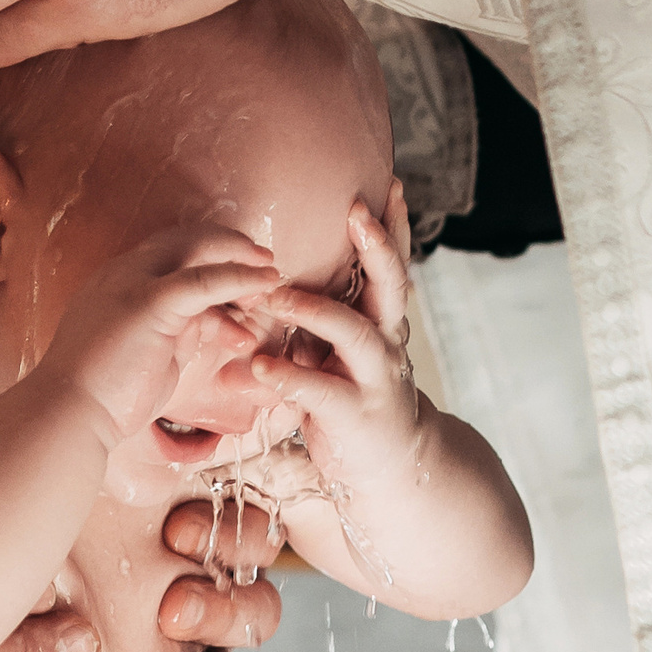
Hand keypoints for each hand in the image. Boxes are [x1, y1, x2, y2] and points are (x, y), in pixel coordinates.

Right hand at [34, 224, 278, 448]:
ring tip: (271, 278)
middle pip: (184, 239)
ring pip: (198, 249)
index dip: (208, 257)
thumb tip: (209, 322)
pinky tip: (268, 281)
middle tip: (263, 261)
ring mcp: (133, 283)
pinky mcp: (150, 302)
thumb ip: (176, 332)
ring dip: (240, 258)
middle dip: (228, 245)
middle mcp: (122, 273)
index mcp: (115, 284)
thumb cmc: (103, 398)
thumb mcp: (147, 355)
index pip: (167, 254)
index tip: (240, 273)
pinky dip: (241, 276)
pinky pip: (206, 280)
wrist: (68, 415)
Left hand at [251, 187, 421, 481]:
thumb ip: (317, 320)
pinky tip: (260, 365)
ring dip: (313, 309)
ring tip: (273, 296)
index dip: (391, 225)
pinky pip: (322, 390)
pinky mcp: (356, 415)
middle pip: (390, 284)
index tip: (386, 183)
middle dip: (375, 246)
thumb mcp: (338, 354)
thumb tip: (274, 281)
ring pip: (354, 332)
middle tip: (356, 211)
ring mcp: (376, 378)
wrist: (392, 468)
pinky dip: (289, 375)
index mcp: (381, 320)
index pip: (390, 263)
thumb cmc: (354, 401)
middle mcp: (387, 342)